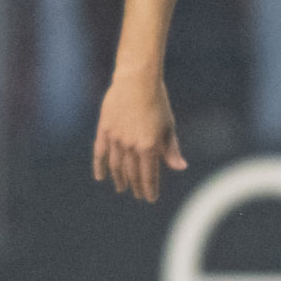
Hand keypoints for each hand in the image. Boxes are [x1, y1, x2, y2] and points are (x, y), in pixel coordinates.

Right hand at [92, 72, 185, 201]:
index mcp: (149, 146)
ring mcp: (115, 138)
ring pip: (116, 165)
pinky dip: (100, 166)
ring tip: (122, 188)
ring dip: (119, 178)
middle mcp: (130, 145)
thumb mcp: (168, 127)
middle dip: (136, 186)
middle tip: (138, 195)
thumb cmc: (158, 103)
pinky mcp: (104, 129)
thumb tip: (180, 168)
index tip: (150, 198)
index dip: (149, 188)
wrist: (137, 81)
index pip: (148, 175)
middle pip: (132, 172)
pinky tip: (100, 177)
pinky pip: (99, 152)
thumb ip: (171, 149)